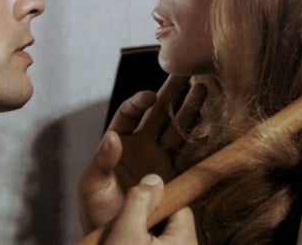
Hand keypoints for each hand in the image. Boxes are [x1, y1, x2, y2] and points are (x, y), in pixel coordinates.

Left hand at [78, 76, 205, 230]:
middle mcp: (142, 145)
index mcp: (119, 142)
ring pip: (177, 128)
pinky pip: (190, 154)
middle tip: (187, 74)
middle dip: (173, 94)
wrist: (117, 235)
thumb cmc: (96, 210)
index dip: (139, 102)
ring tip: (203, 89)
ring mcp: (160, 159)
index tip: (150, 97)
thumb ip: (101, 161)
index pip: (129, 114)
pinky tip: (209, 124)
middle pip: (159, 114)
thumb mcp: (91, 186)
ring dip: (190, 110)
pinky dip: (200, 140)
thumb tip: (112, 137)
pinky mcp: (176, 175)